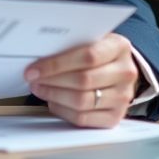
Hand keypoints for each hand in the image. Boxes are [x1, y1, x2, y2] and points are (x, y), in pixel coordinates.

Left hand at [24, 33, 138, 128]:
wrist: (117, 69)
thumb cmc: (98, 53)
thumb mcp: (90, 40)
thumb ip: (70, 45)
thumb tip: (39, 55)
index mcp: (119, 47)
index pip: (87, 56)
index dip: (57, 64)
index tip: (34, 69)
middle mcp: (125, 73)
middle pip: (83, 80)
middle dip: (51, 80)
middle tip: (33, 79)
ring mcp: (122, 97)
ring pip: (81, 101)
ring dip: (53, 95)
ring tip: (40, 88)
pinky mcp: (114, 117)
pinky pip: (82, 118)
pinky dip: (62, 110)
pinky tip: (53, 101)